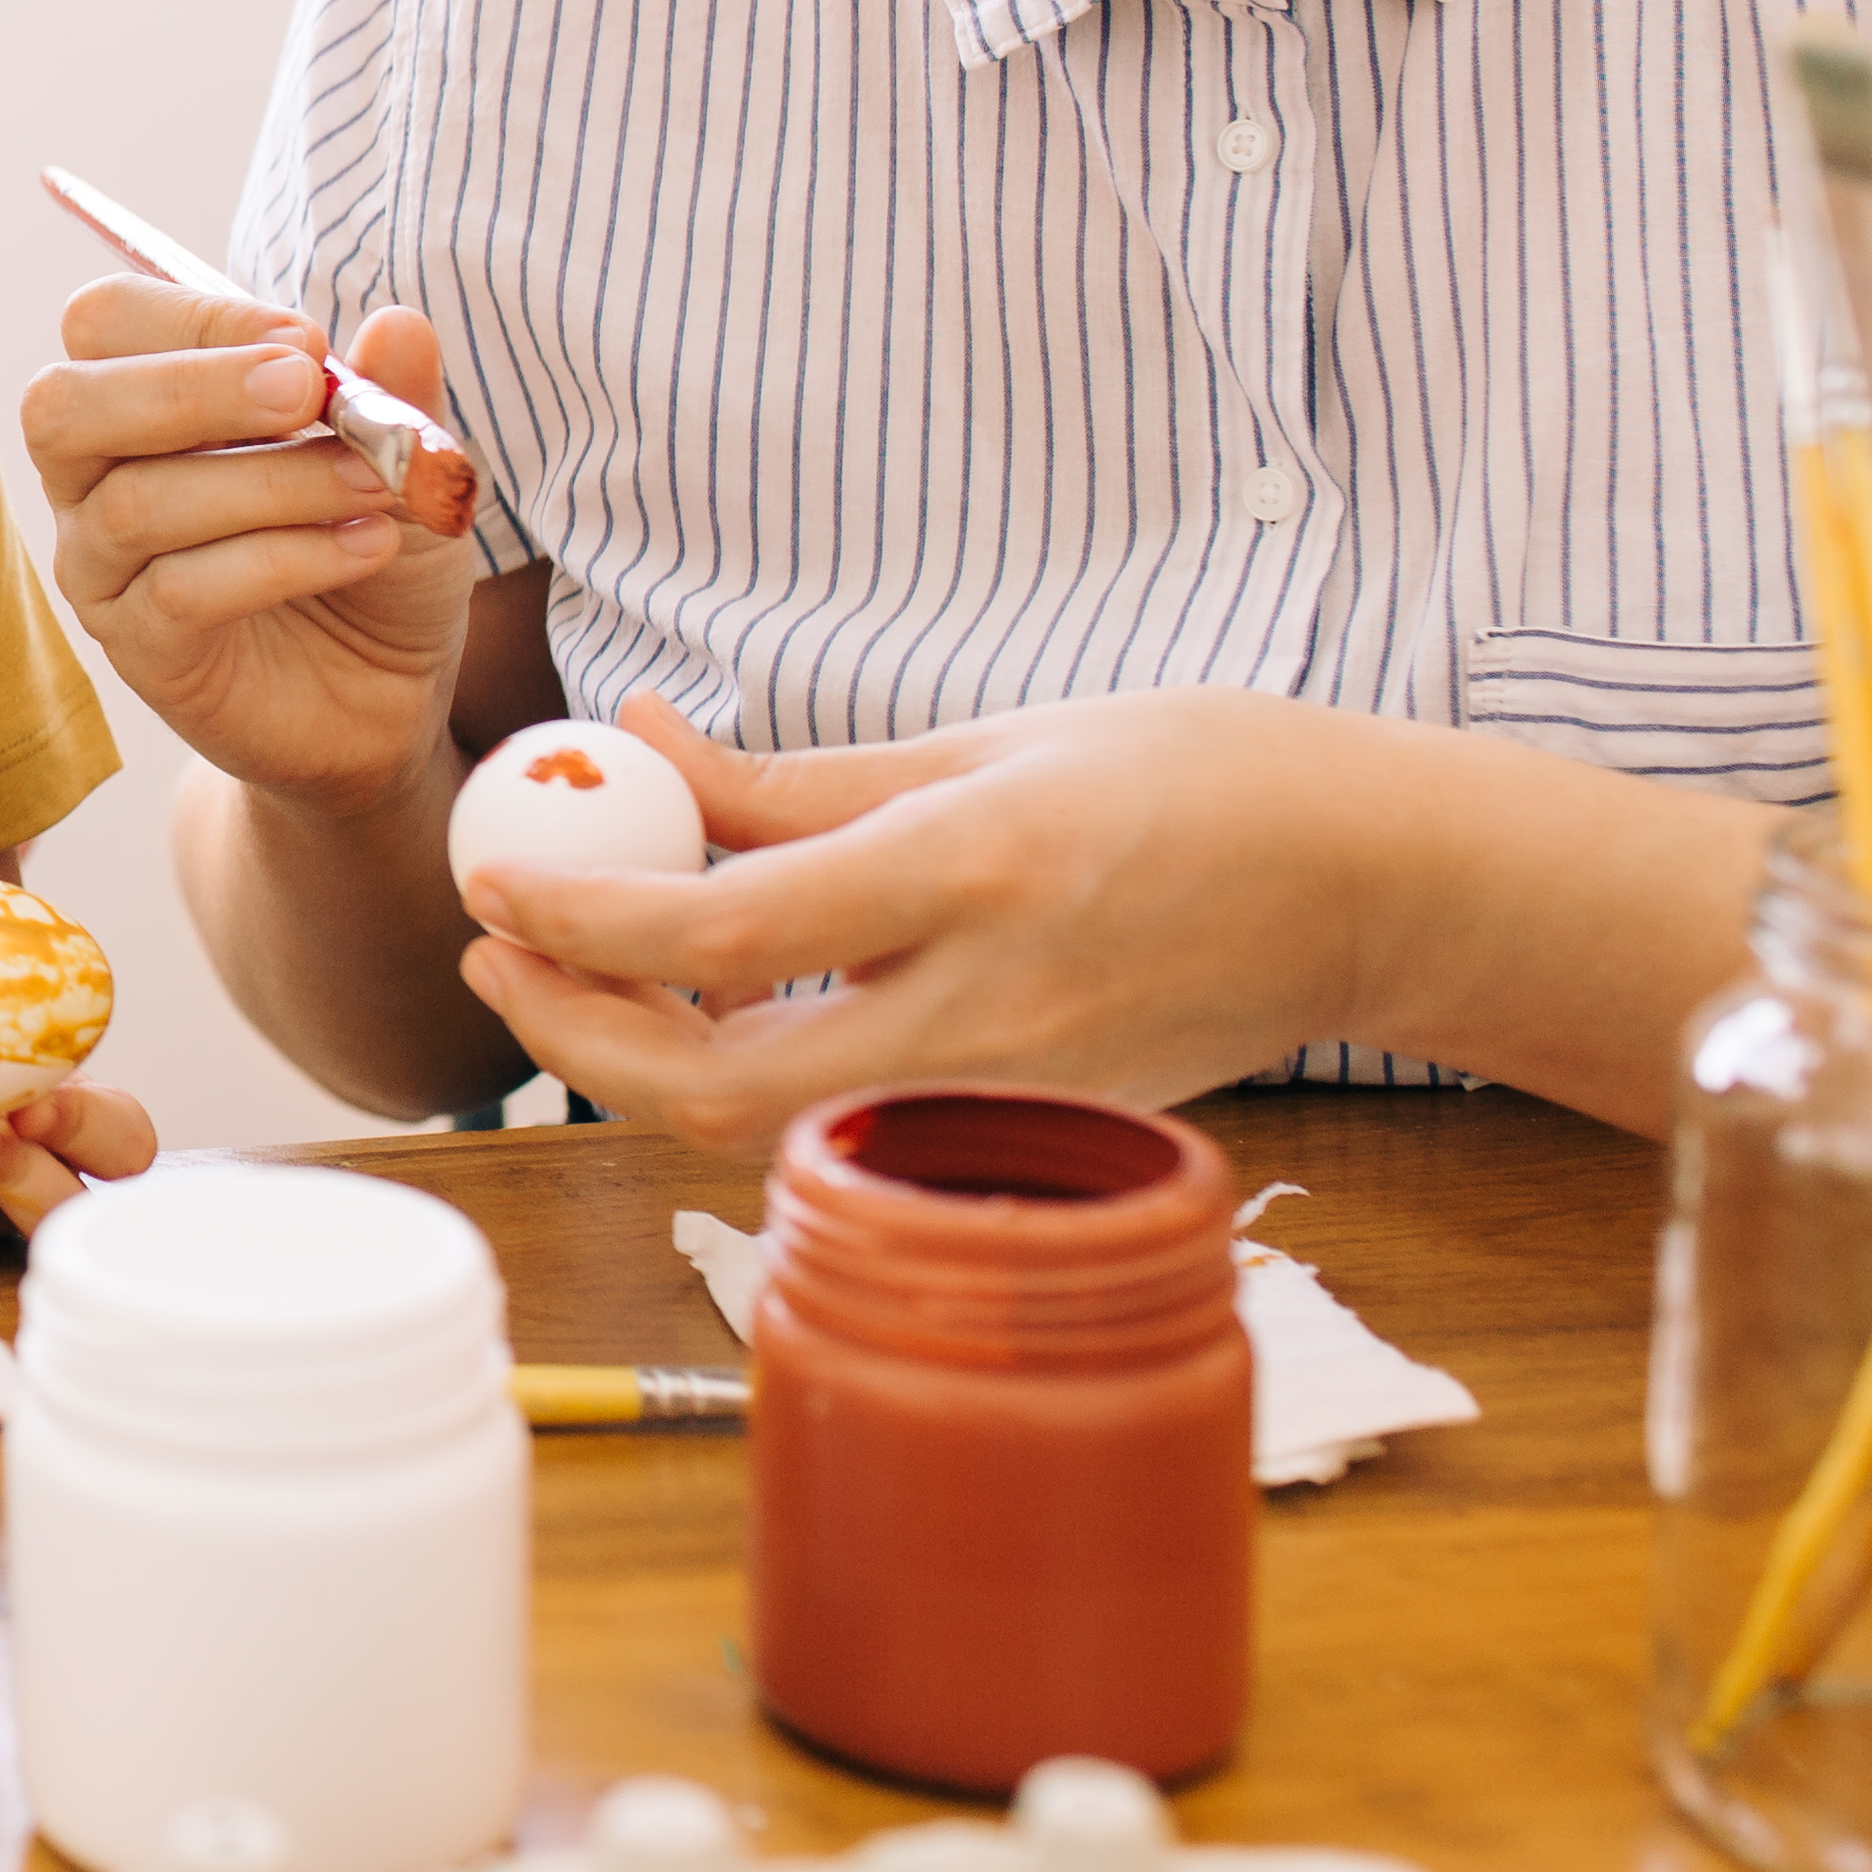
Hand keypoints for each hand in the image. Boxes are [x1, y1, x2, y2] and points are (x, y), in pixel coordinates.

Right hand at [21, 277, 473, 810]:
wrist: (385, 692)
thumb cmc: (368, 546)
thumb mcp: (401, 457)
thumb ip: (392, 391)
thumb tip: (399, 325)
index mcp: (135, 401)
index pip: (103, 323)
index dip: (199, 316)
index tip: (311, 344)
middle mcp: (90, 481)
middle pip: (64, 406)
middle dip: (190, 386)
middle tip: (306, 390)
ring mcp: (102, 572)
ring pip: (137, 504)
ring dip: (272, 481)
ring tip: (375, 485)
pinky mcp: (140, 652)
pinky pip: (182, 592)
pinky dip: (286, 559)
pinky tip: (366, 548)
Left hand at [446, 691, 1383, 1153]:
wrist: (1376, 886)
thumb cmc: (1198, 780)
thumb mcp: (986, 742)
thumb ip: (800, 778)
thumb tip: (638, 742)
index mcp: (979, 870)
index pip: (730, 927)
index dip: (586, 917)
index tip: (495, 880)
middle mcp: (993, 1001)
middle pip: (721, 1087)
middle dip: (574, 1036)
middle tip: (497, 952)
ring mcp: (1015, 1085)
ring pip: (769, 1125)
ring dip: (641, 1064)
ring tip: (570, 966)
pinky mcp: (1030, 1129)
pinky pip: (844, 1122)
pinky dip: (745, 1074)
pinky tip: (707, 1000)